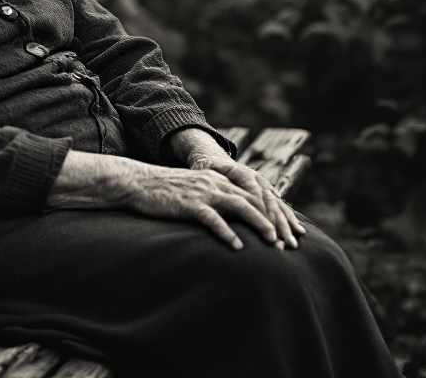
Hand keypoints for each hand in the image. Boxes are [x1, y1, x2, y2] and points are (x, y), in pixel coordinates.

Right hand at [47, 150, 289, 250]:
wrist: (137, 183)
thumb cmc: (165, 191)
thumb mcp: (195, 189)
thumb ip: (214, 197)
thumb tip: (234, 216)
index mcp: (217, 178)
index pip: (252, 193)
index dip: (272, 211)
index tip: (287, 229)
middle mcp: (214, 182)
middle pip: (252, 199)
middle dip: (272, 220)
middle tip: (288, 241)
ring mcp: (202, 191)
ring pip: (239, 206)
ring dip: (258, 224)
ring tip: (272, 242)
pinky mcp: (189, 203)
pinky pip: (213, 219)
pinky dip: (227, 232)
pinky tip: (237, 246)